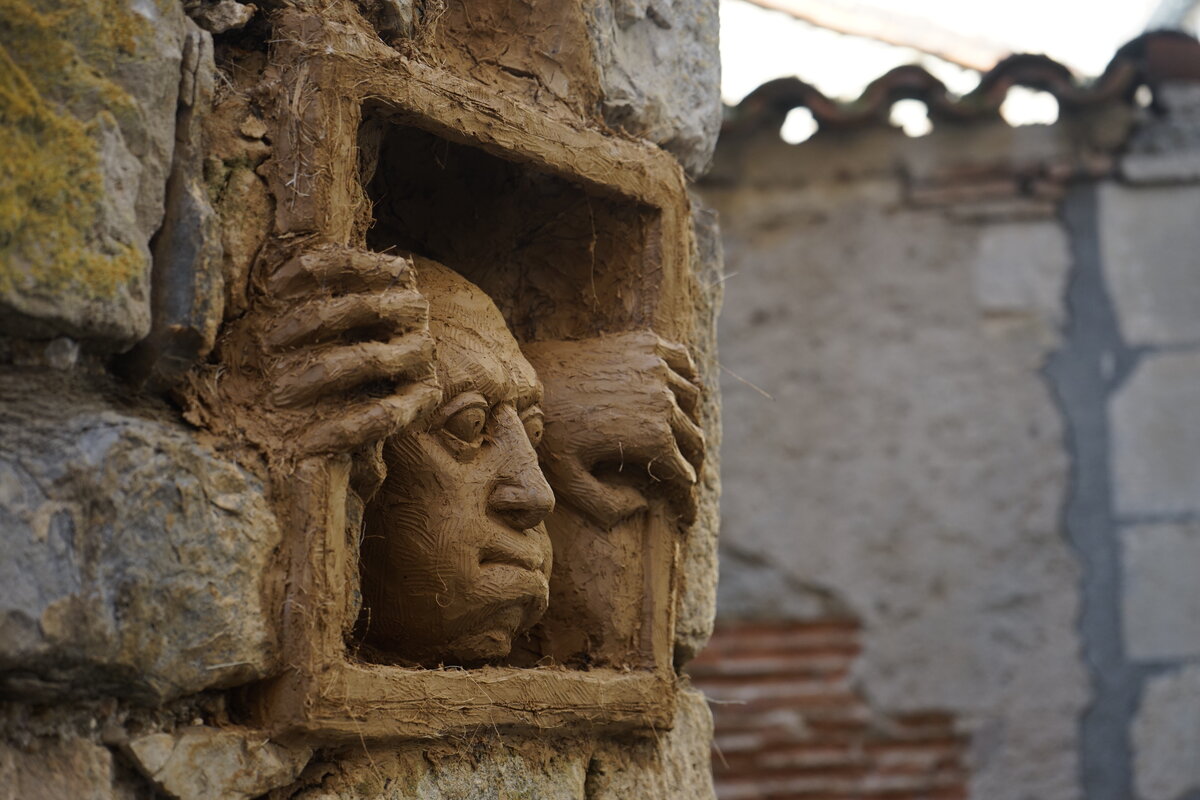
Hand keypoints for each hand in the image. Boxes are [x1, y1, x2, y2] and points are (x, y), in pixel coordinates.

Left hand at [210, 245, 440, 458]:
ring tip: (279, 395)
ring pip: (370, 359)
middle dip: (309, 324)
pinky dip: (347, 427)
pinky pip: (387, 413)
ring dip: (320, 374)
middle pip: (362, 307)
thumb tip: (268, 234)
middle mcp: (414, 309)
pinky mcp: (425, 396)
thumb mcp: (329, 299)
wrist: (389, 382)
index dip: (312, 269)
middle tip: (265, 346)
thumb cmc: (343, 331)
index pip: (353, 261)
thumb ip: (306, 274)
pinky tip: (312, 441)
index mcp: (394, 276)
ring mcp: (422, 353)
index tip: (272, 287)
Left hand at [523, 331, 704, 527]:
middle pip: (694, 439)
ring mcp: (657, 368)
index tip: (686, 515)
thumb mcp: (569, 481)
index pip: (685, 475)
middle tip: (684, 479)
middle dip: (692, 464)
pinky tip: (678, 392)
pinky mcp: (646, 344)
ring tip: (679, 438)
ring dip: (689, 421)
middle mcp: (664, 401)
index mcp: (653, 438)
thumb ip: (606, 506)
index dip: (686, 501)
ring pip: (692, 400)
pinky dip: (688, 377)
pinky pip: (683, 360)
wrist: (530, 377)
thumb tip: (642, 504)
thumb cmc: (546, 432)